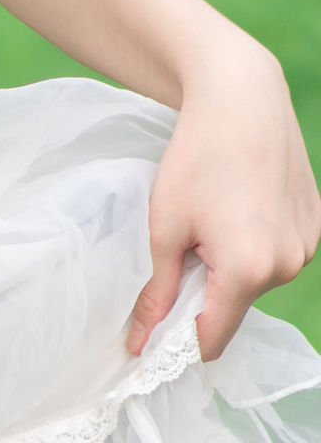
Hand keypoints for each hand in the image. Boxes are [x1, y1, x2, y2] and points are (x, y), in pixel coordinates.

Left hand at [126, 40, 320, 360]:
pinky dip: (251, 252)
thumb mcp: (165, 232)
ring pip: (253, 288)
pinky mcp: (313, 226)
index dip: (177, 342)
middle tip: (183, 257)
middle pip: (232, 313)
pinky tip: (237, 215)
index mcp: (247, 271)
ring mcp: (305, 245)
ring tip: (213, 227)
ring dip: (228, 275)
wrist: (243, 97)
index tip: (154, 329)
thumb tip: (139, 345)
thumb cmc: (197, 157)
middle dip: (202, 301)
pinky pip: (274, 260)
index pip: (209, 341)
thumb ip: (156, 296)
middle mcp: (286, 265)